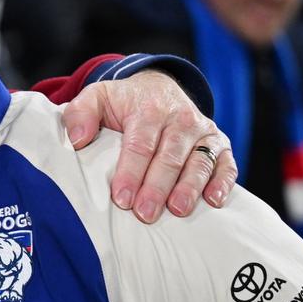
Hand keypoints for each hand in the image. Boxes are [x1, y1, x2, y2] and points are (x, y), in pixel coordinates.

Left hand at [63, 70, 236, 222]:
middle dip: (157, 187)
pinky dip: (223, 181)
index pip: (140, 144)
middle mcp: (180, 119)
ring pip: (199, 161)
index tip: (121, 198)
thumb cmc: (124, 102)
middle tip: (145, 213)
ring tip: (178, 210)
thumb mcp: (97, 97)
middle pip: (169, 157)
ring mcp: (202, 132)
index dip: (131, 172)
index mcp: (149, 110)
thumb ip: (80, 113)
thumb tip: (77, 140)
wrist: (158, 87)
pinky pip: (225, 163)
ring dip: (190, 187)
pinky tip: (214, 200)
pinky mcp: (218, 144)